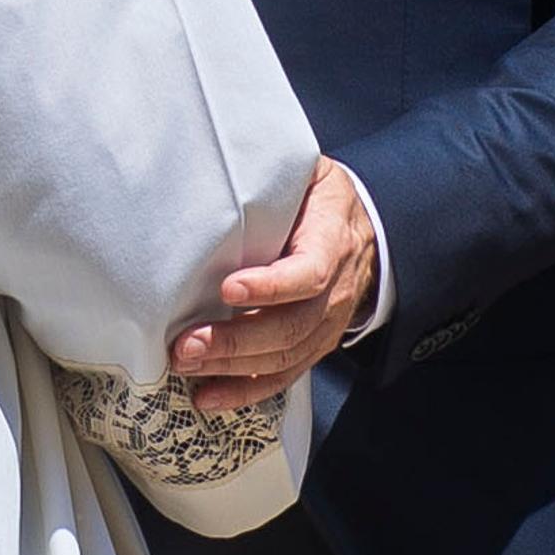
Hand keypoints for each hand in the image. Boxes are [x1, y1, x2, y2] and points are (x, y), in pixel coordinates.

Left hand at [172, 158, 378, 413]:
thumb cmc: (321, 197)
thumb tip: (217, 158)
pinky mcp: (314, 344)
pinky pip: (283, 376)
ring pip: (285, 357)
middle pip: (291, 326)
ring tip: (187, 365)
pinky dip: (245, 391)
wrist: (368, 229)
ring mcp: (328, 324)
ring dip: (233, 369)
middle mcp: (337, 290)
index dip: (271, 285)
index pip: (310, 271)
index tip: (227, 288)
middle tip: (186, 344)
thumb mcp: (309, 173)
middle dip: (236, 340)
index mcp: (334, 240)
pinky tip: (208, 397)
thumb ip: (275, 174)